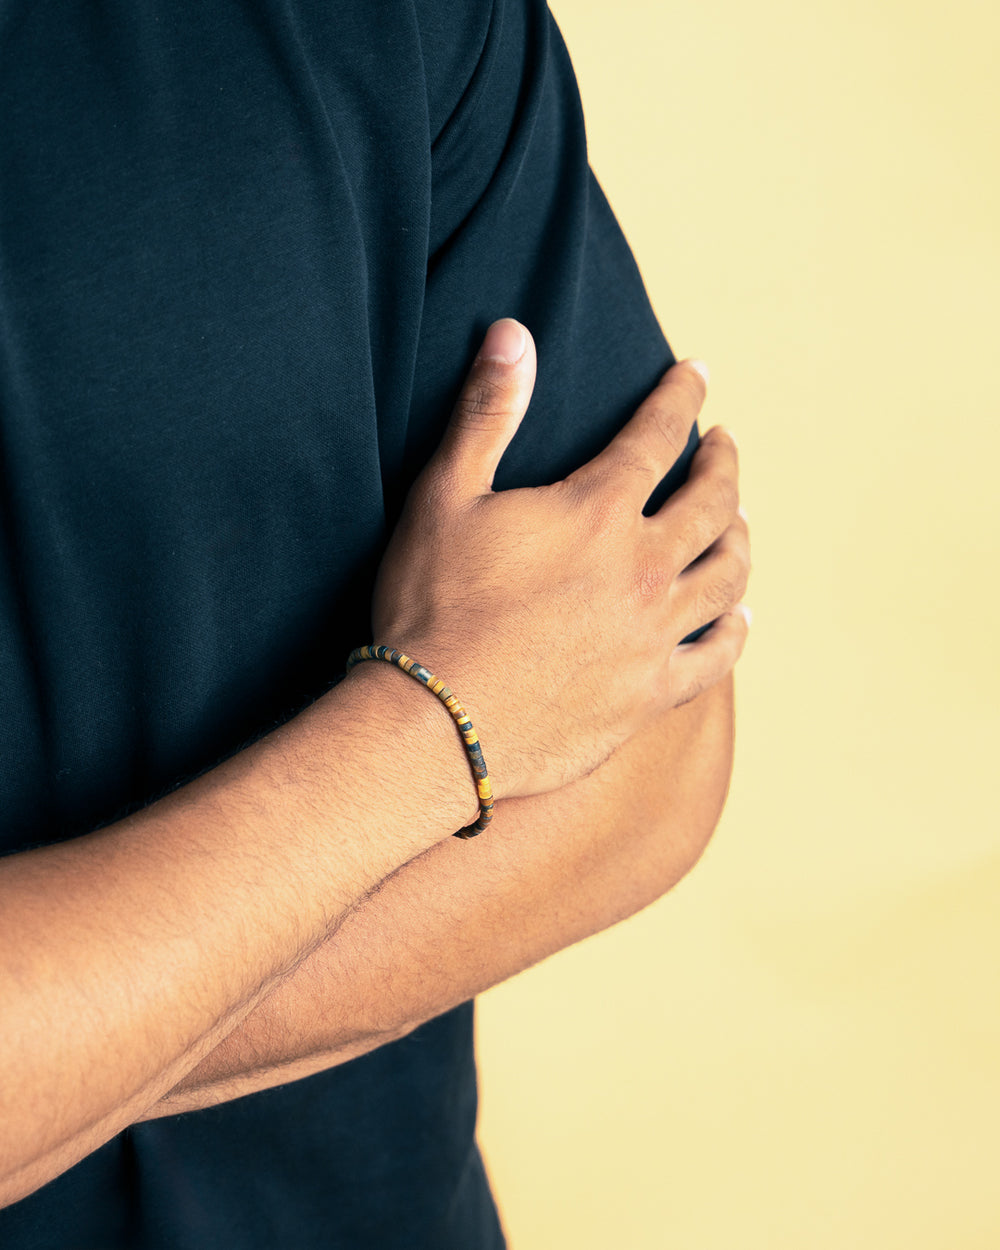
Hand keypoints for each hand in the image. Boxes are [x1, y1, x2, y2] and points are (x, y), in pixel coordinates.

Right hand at [367, 318, 749, 800]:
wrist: (436, 723)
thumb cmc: (431, 605)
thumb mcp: (444, 495)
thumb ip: (488, 412)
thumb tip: (513, 332)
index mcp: (598, 513)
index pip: (658, 435)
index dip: (682, 396)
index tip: (698, 373)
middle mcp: (643, 570)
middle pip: (712, 503)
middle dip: (723, 464)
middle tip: (724, 447)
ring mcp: (654, 636)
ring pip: (728, 576)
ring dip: (740, 539)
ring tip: (739, 522)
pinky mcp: (650, 694)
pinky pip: (716, 659)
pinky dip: (734, 632)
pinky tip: (739, 618)